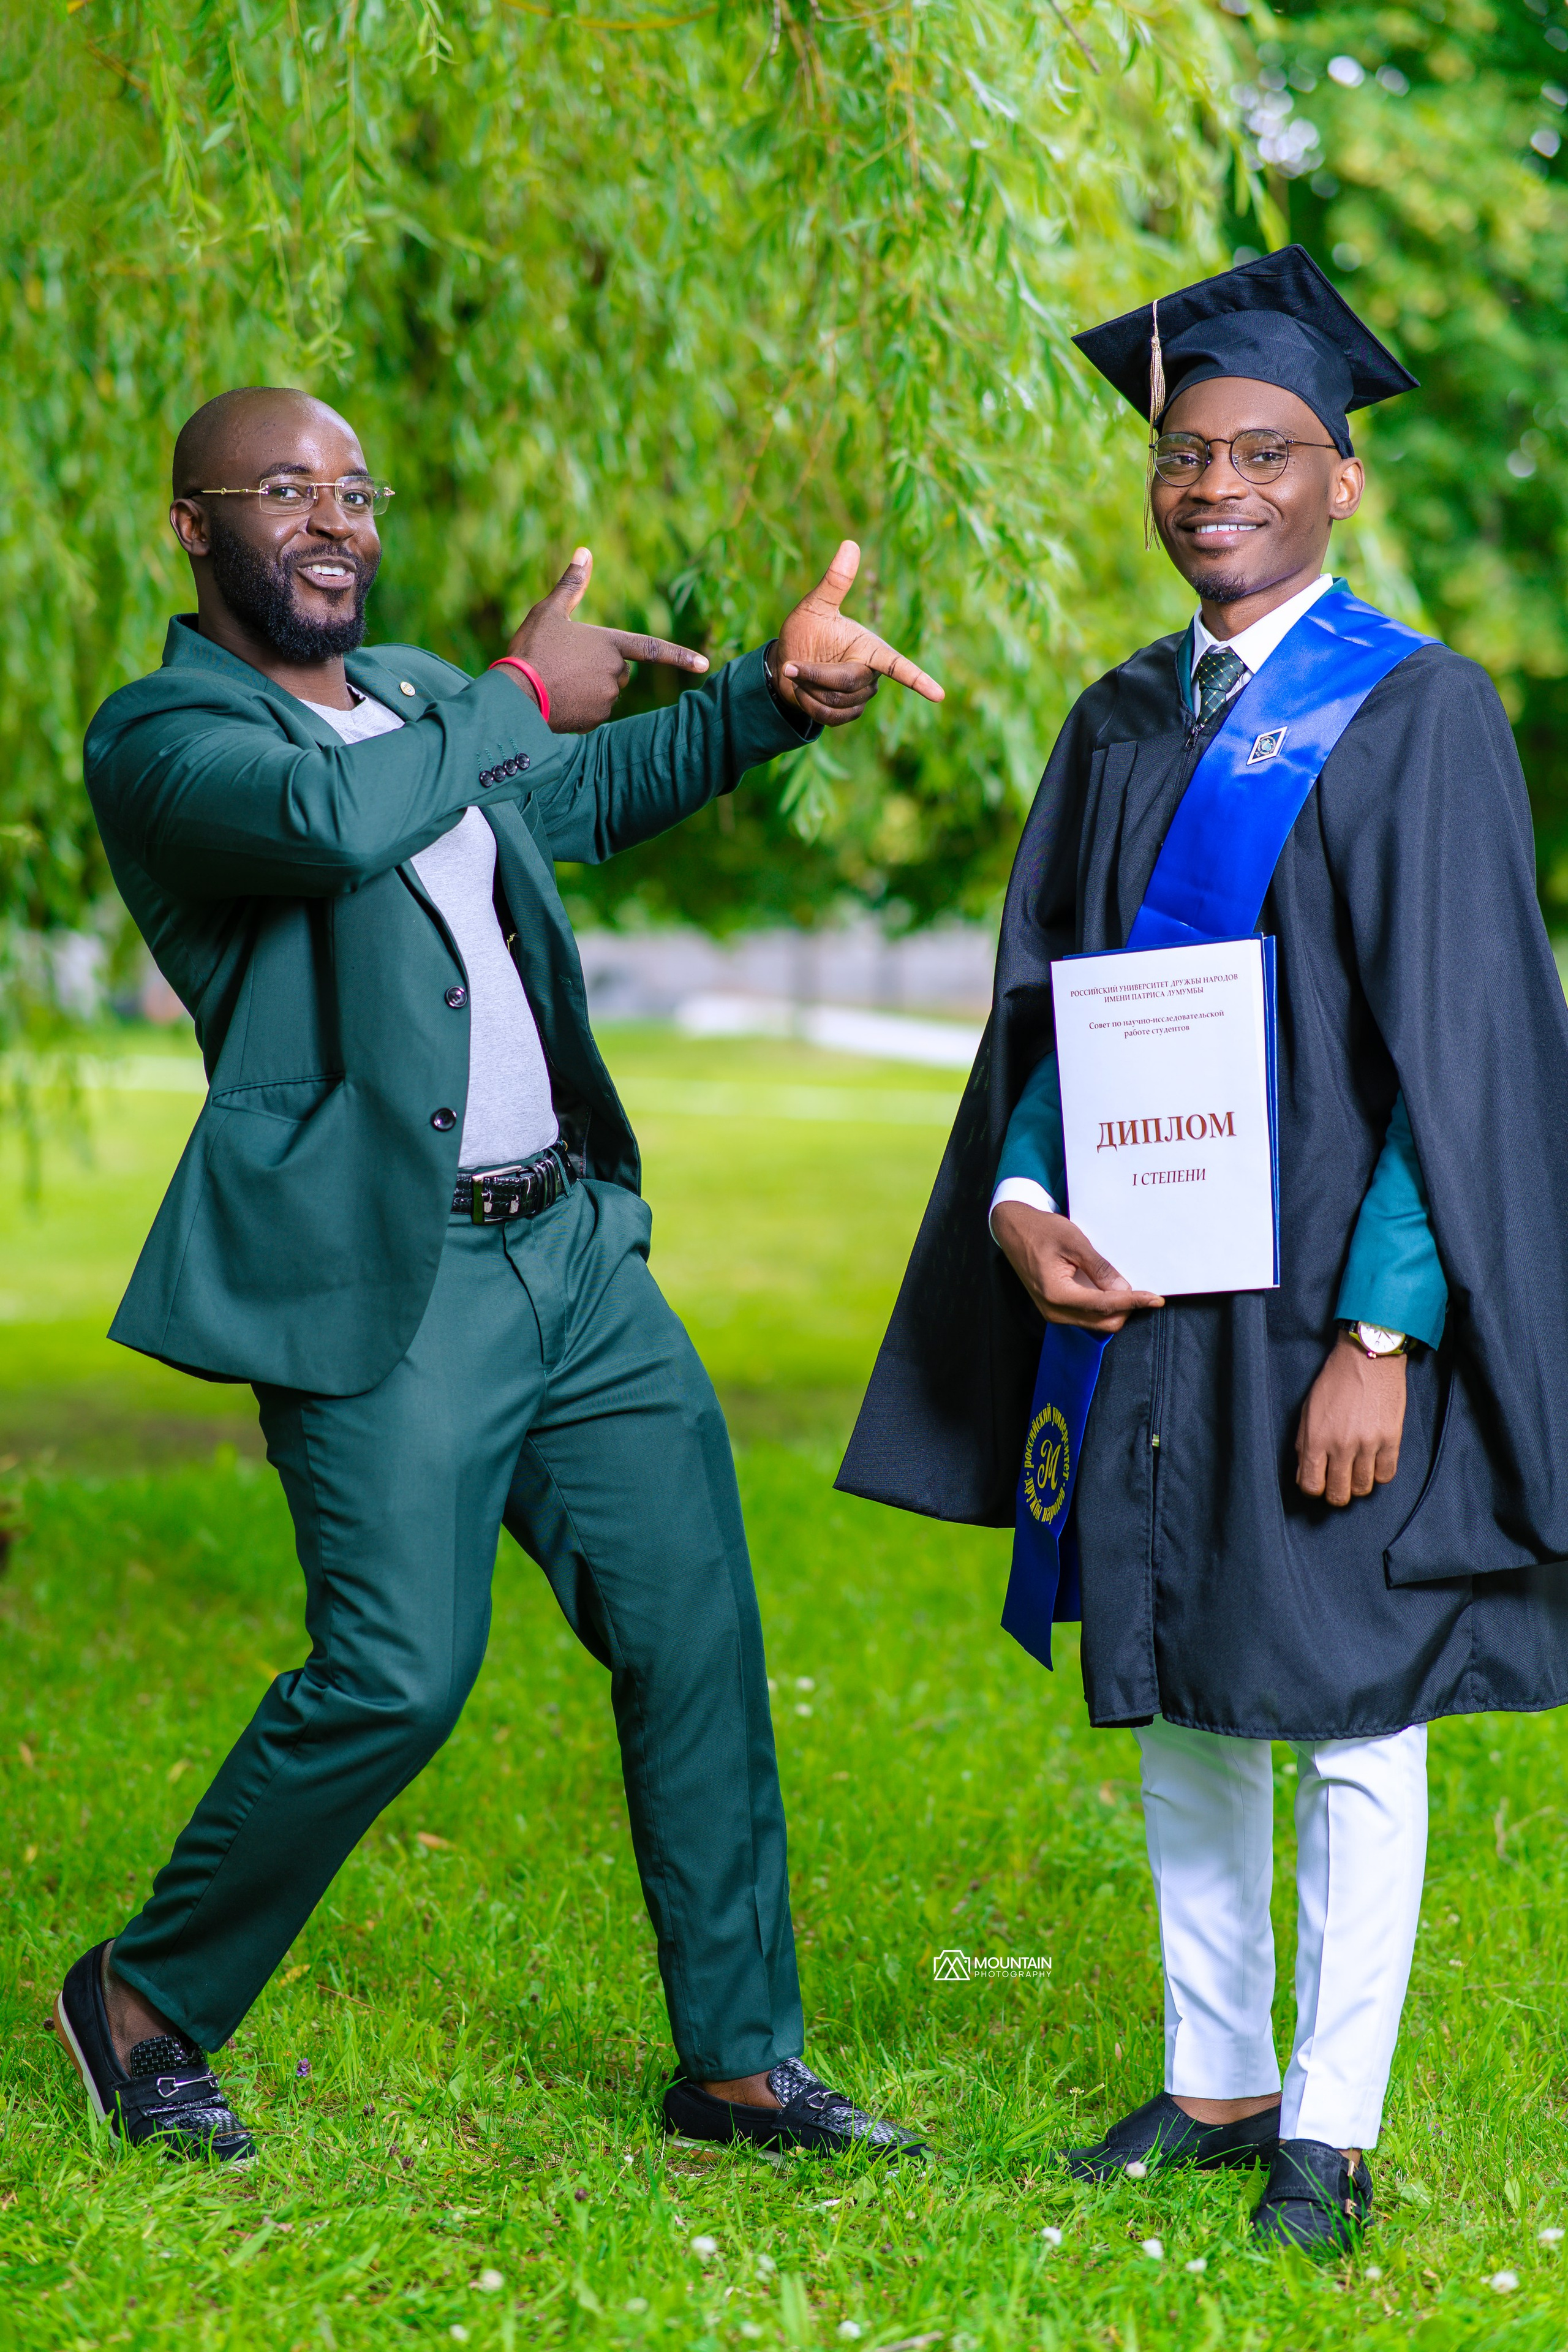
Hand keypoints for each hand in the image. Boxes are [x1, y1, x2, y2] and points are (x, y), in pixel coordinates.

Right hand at [506, 548, 708, 731]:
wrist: (515, 695)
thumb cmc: (532, 648)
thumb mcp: (549, 611)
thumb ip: (571, 584)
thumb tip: (584, 551)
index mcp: (611, 644)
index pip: (654, 649)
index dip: (681, 656)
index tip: (705, 665)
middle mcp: (616, 673)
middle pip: (619, 670)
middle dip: (600, 667)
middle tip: (566, 663)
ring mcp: (607, 699)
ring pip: (606, 691)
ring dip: (588, 686)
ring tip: (557, 681)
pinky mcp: (595, 721)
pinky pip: (594, 711)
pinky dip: (580, 706)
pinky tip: (558, 699)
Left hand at [774, 540, 943, 725]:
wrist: (785, 664)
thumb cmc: (803, 632)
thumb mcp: (814, 606)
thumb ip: (834, 582)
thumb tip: (850, 544)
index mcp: (870, 647)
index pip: (898, 665)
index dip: (918, 680)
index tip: (939, 695)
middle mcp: (871, 672)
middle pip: (849, 683)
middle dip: (817, 676)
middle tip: (793, 666)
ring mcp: (861, 695)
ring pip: (838, 703)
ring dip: (811, 690)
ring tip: (801, 676)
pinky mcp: (847, 713)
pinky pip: (831, 718)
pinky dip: (811, 706)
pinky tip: (805, 693)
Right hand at [992, 1202, 1163, 1334]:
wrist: (1014, 1230)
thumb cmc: (1041, 1231)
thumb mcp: (1074, 1242)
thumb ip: (1099, 1268)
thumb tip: (1123, 1289)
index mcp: (1057, 1294)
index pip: (1105, 1305)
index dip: (1133, 1302)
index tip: (1155, 1299)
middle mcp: (1054, 1310)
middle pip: (1104, 1322)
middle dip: (1127, 1309)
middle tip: (1144, 1291)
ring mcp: (1054, 1312)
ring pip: (1097, 1322)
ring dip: (1117, 1310)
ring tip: (1130, 1289)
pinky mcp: (1056, 1309)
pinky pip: (1087, 1316)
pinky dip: (1104, 1307)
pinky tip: (1111, 1290)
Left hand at [1295, 1334, 1407, 1505]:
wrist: (1367, 1358)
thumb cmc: (1334, 1381)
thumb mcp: (1308, 1410)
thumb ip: (1304, 1443)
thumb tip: (1305, 1473)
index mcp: (1316, 1439)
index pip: (1312, 1485)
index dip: (1314, 1489)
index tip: (1318, 1484)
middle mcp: (1341, 1446)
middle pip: (1339, 1493)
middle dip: (1336, 1494)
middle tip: (1338, 1485)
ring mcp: (1368, 1444)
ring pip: (1363, 1488)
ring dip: (1358, 1484)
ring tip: (1356, 1472)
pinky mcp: (1391, 1439)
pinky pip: (1386, 1475)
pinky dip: (1379, 1475)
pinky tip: (1374, 1463)